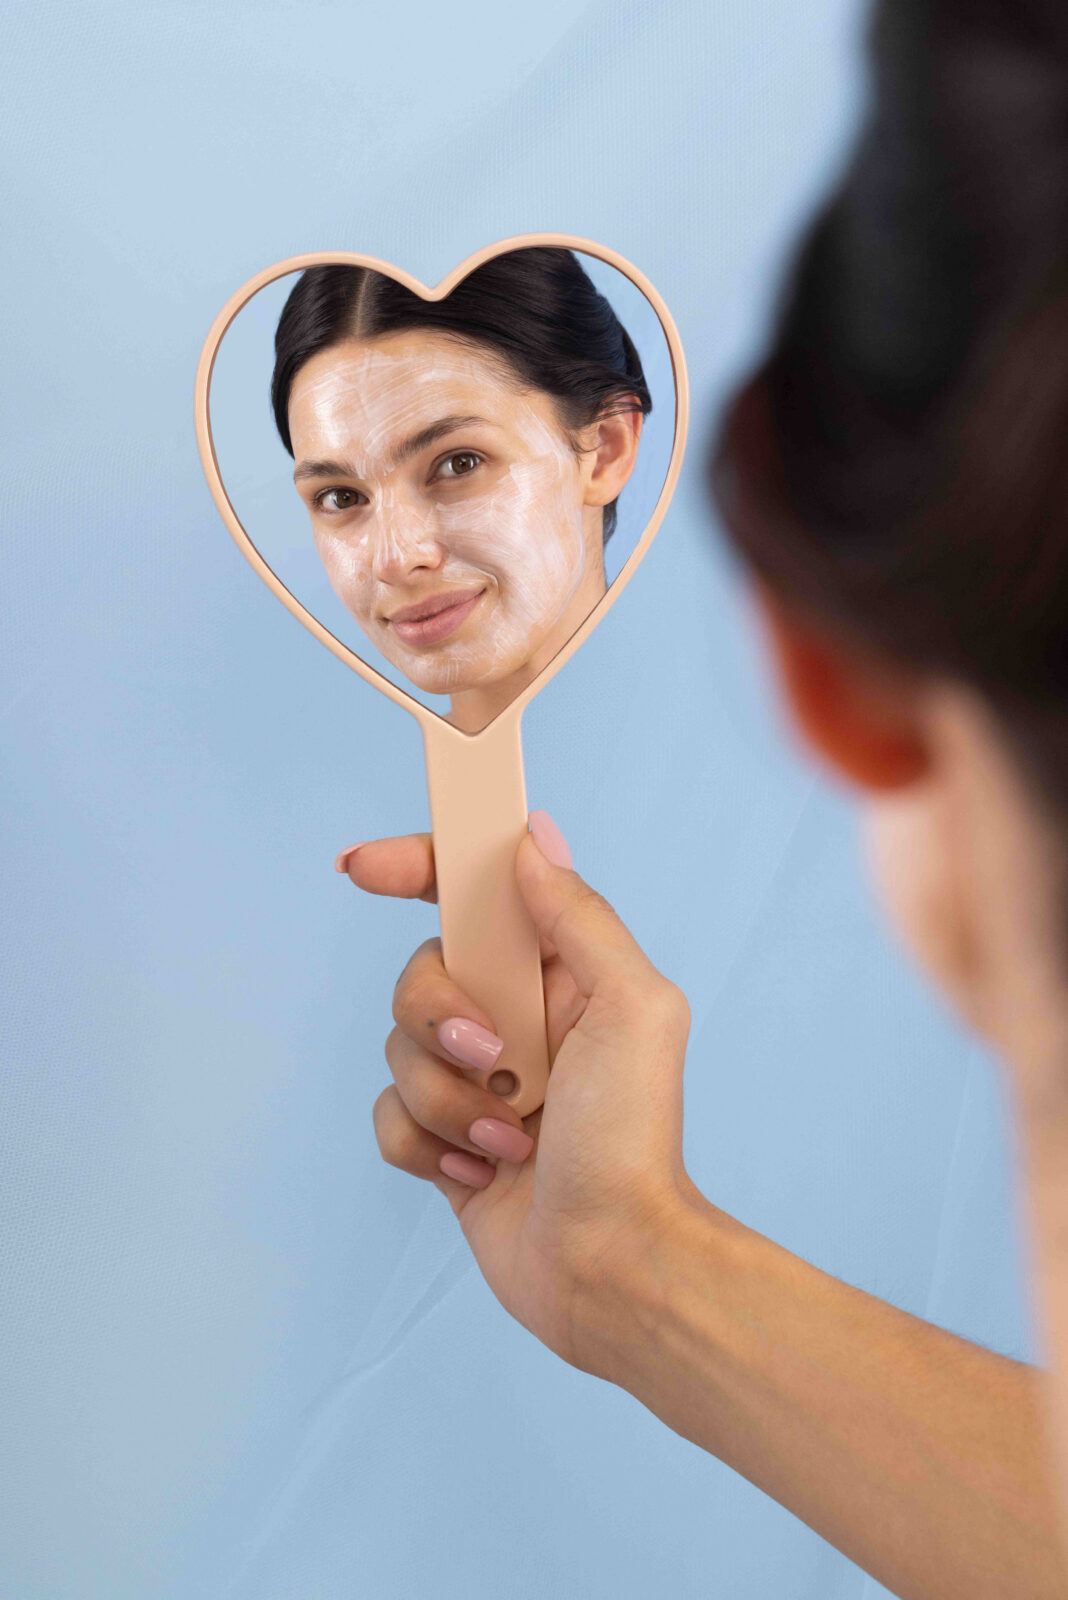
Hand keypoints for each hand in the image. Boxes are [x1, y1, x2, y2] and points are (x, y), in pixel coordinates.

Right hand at [340, 812, 696, 1377]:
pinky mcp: (445, 1142)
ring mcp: (476, 1082)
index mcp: (559, 974)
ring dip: (448, 1098)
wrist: (612, 1265)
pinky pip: (387, 1117)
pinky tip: (481, 1173)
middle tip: (494, 1057)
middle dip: (440, 1017)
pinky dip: (426, 1145)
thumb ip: (580, 918)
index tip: (362, 866)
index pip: (475, 894)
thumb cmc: (633, 1139)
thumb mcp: (633, 1008)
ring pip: (398, 1049)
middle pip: (420, 973)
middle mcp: (514, 1018)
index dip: (416, 865)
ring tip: (509, 1140)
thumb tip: (529, 842)